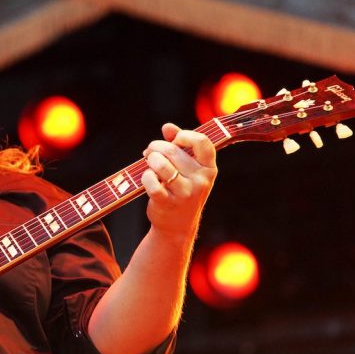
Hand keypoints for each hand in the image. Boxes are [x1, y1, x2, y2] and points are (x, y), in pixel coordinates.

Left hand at [141, 123, 217, 237]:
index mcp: (209, 168)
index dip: (184, 135)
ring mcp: (185, 193)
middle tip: (150, 151)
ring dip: (150, 159)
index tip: (174, 140)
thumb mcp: (187, 169)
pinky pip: (151, 182)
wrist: (177, 226)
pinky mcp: (168, 203)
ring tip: (149, 162)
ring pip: (161, 164)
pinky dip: (145, 176)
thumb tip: (167, 127)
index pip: (202, 142)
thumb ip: (179, 145)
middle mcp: (200, 180)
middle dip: (156, 147)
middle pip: (173, 151)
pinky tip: (147, 177)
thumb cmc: (181, 189)